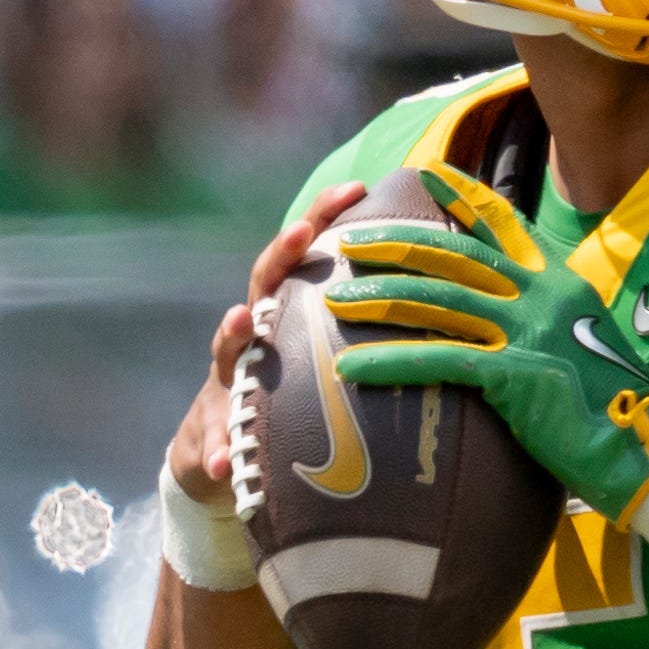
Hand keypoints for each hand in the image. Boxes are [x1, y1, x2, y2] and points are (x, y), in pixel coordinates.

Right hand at [168, 184, 362, 505]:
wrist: (226, 461)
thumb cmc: (296, 404)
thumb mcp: (327, 370)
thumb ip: (365, 344)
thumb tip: (437, 309)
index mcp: (288, 319)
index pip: (308, 258)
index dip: (327, 220)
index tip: (358, 187)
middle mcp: (254, 342)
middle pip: (264, 285)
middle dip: (281, 254)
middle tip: (303, 231)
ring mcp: (227, 385)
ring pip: (227, 352)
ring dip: (232, 335)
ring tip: (241, 321)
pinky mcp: (210, 433)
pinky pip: (212, 443)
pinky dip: (215, 451)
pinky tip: (220, 461)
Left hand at [326, 163, 648, 519]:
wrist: (641, 448)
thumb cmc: (611, 406)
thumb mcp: (583, 341)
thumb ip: (546, 317)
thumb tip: (508, 309)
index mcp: (560, 283)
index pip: (505, 224)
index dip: (464, 196)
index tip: (427, 173)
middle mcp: (543, 296)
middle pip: (455, 255)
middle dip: (396, 244)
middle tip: (351, 242)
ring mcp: (529, 332)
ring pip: (438, 300)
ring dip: (380, 297)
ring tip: (338, 299)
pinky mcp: (514, 373)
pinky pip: (437, 359)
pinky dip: (389, 362)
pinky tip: (351, 367)